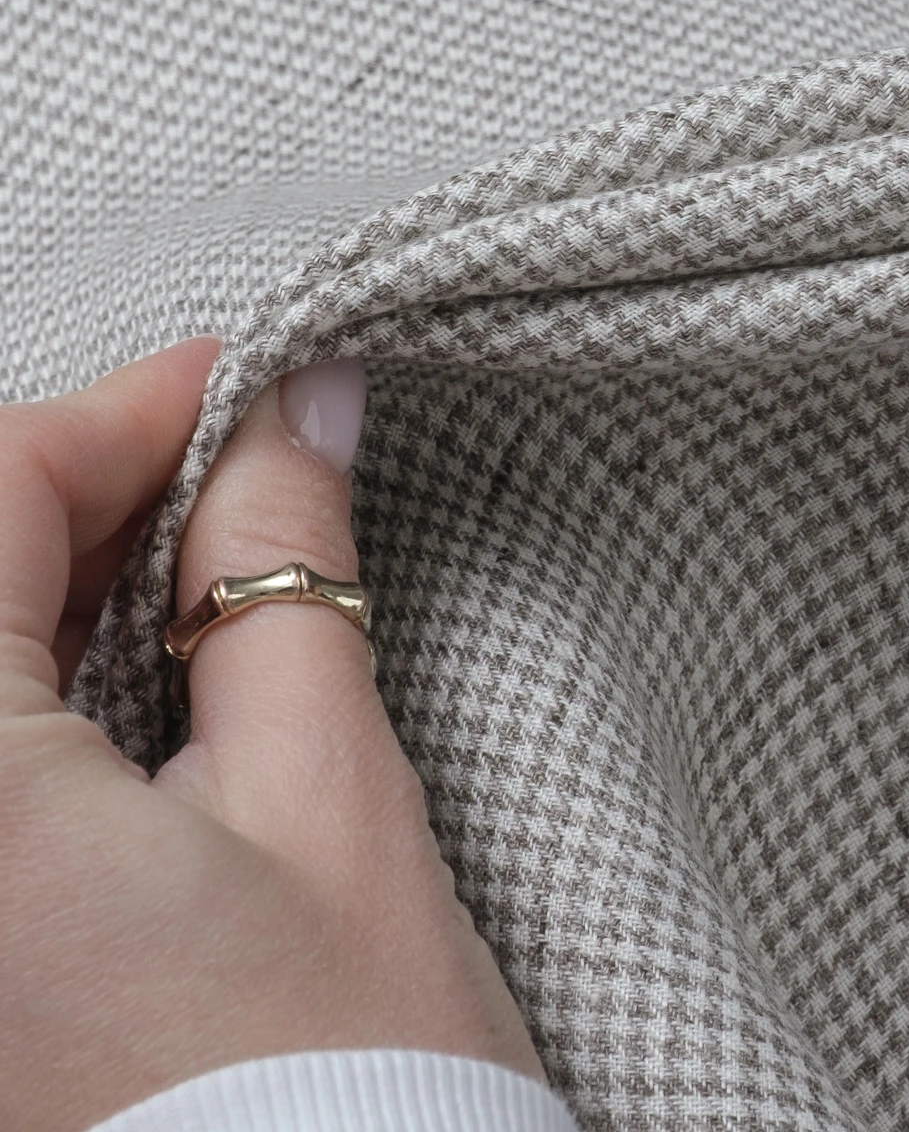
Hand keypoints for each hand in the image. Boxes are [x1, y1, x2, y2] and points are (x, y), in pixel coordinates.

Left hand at [1, 340, 541, 1131]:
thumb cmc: (330, 1092)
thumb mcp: (330, 796)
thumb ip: (283, 574)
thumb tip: (296, 408)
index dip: (120, 414)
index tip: (236, 392)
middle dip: (71, 489)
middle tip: (228, 475)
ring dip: (38, 580)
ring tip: (185, 573)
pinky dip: (17, 678)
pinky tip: (107, 675)